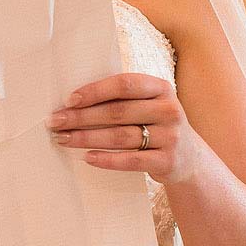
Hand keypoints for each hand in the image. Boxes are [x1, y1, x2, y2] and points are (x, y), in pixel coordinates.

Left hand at [47, 72, 200, 181]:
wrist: (190, 159)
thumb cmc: (156, 125)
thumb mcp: (149, 105)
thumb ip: (123, 99)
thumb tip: (74, 101)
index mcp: (161, 88)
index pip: (124, 84)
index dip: (95, 91)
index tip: (69, 100)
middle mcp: (168, 109)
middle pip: (117, 112)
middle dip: (81, 117)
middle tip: (56, 122)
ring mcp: (170, 136)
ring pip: (120, 136)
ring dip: (87, 138)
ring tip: (64, 139)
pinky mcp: (167, 161)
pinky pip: (131, 160)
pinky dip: (107, 159)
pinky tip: (87, 158)